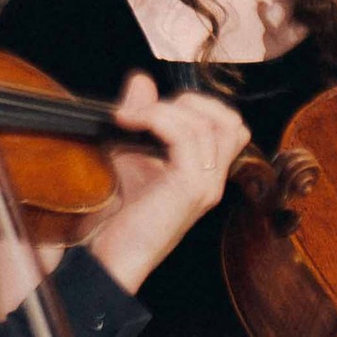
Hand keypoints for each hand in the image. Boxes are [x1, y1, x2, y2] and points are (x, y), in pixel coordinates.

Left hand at [89, 76, 247, 291]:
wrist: (107, 256)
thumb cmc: (116, 213)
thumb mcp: (128, 152)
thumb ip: (140, 116)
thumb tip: (142, 80)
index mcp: (205, 173)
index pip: (228, 125)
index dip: (194, 106)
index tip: (150, 110)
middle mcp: (213, 180)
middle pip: (230, 120)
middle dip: (189, 103)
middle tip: (147, 112)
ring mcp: (206, 186)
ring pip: (209, 123)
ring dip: (165, 109)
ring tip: (130, 117)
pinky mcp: (191, 189)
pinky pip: (187, 135)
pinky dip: (158, 118)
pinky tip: (131, 123)